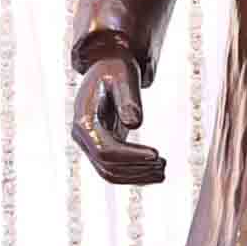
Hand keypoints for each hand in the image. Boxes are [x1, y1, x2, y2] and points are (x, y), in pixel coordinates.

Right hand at [71, 37, 163, 186]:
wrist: (108, 69)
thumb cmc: (116, 70)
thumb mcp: (124, 79)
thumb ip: (128, 100)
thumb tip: (134, 124)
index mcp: (84, 120)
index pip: (104, 150)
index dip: (130, 156)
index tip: (155, 154)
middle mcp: (83, 136)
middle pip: (107, 166)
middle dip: (136, 169)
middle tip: (164, 165)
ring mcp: (91, 143)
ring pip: (110, 173)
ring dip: (137, 176)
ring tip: (163, 172)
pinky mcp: (102, 146)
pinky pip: (116, 168)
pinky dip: (135, 174)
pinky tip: (155, 171)